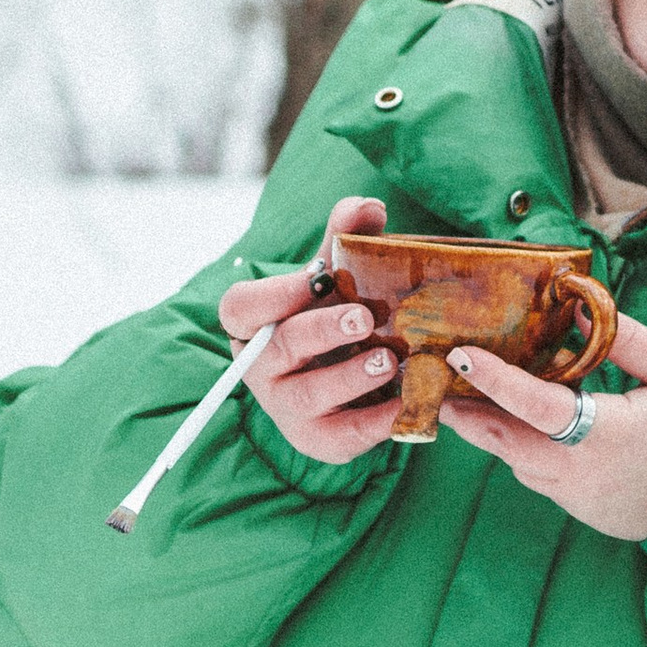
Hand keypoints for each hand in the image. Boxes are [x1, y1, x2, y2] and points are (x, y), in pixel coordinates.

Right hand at [219, 196, 401, 463]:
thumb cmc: (333, 316)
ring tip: (389, 360)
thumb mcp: (335, 277)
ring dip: (350, 377)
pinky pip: (342, 435)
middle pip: (279, 349)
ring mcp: (286, 407)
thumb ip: (345, 238)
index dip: (273, 295)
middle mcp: (260, 367)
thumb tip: (367, 207)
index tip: (314, 279)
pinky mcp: (317, 439)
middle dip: (321, 331)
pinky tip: (406, 401)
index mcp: (254, 323)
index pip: (239, 308)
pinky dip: (375, 420)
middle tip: (364, 318)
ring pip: (308, 395)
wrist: (353, 379)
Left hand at [440, 309, 646, 540]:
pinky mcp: (590, 515)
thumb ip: (627, 339)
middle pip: (509, 443)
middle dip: (472, 415)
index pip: (536, 404)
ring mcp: (584, 501)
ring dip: (503, 435)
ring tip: (477, 402)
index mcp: (609, 436)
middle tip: (440, 389)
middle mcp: (585, 475)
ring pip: (523, 466)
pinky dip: (535, 455)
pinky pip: (547, 482)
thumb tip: (575, 306)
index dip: (495, 379)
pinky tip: (538, 431)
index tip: (461, 356)